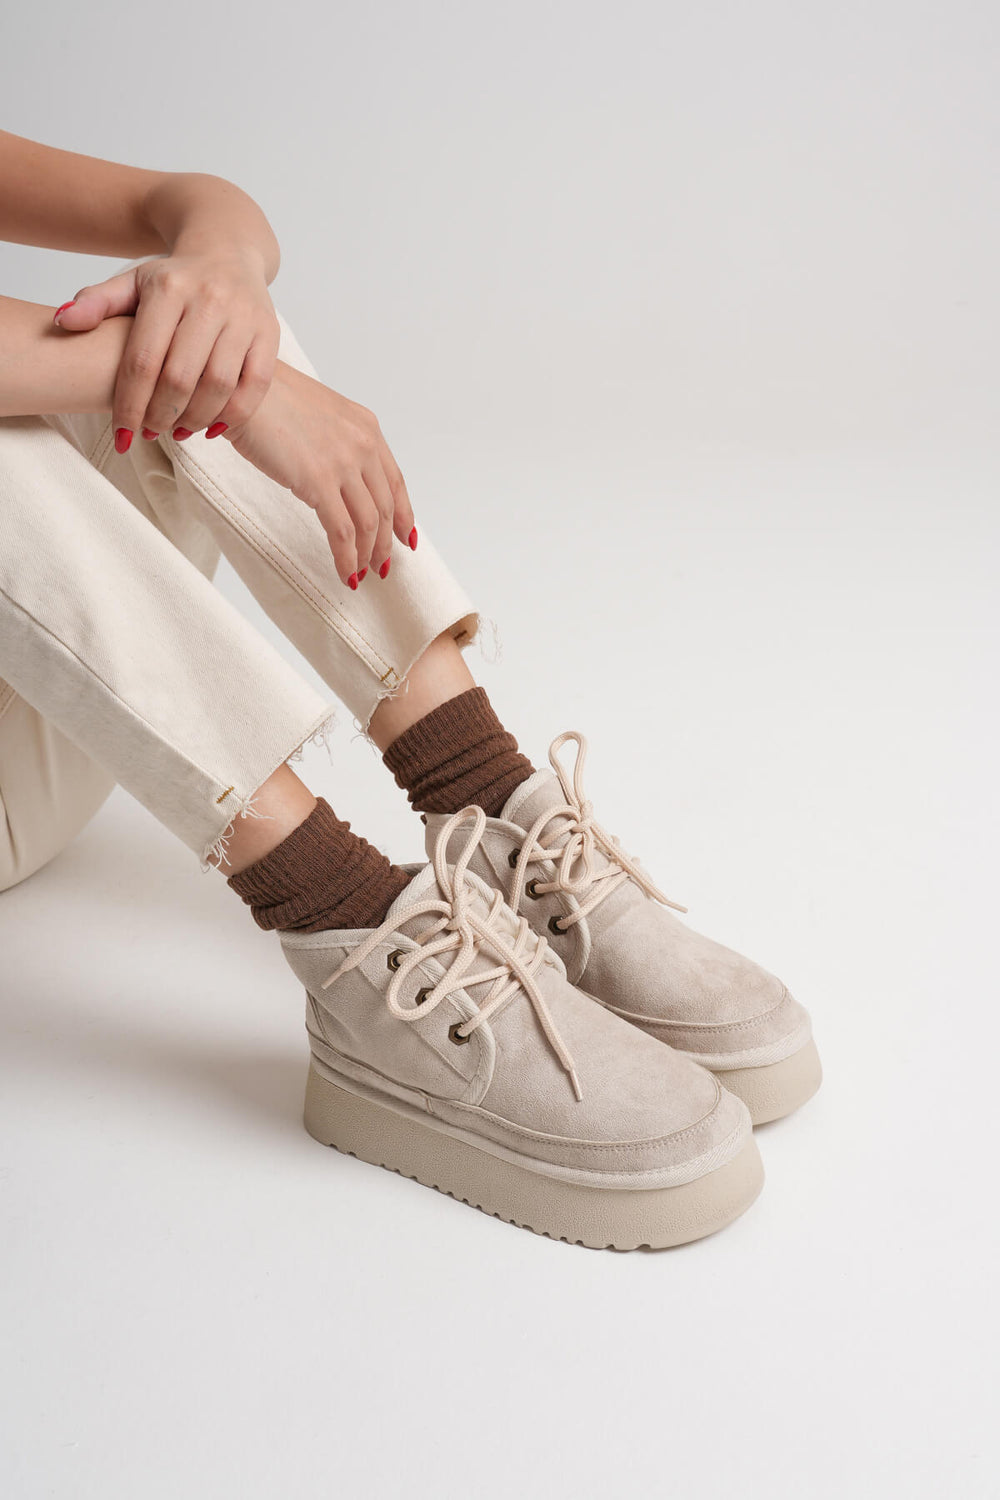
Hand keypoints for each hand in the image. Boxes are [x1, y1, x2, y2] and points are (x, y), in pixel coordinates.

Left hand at [52, 249, 279, 447]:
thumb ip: (97, 303)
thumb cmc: (176, 278)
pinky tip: (212, 428)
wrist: (228, 249)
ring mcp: (243, 316)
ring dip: (195, 419)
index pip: (143, 359)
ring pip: (218, 385)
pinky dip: (233, 414)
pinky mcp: (269, 334)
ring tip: (178, 432)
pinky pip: (255, 386)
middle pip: (180, 377)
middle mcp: (209, 299)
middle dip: (161, 415)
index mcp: (168, 287)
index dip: (130, 404)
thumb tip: (63, 322)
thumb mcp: (132, 282)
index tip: (122, 434)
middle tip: (150, 433)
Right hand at [224, 360, 417, 586]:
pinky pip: (342, 532)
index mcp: (366, 426)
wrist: (242, 386)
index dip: (404, 514)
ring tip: (362, 575)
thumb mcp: (320, 415)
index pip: (395, 480)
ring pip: (368, 523)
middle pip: (385, 506)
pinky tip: (345, 574)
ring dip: (368, 555)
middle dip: (386, 542)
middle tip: (382, 566)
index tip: (406, 536)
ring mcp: (344, 463)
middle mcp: (363, 444)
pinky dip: (347, 558)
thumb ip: (337, 442)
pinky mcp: (319, 481)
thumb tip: (339, 477)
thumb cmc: (268, 399)